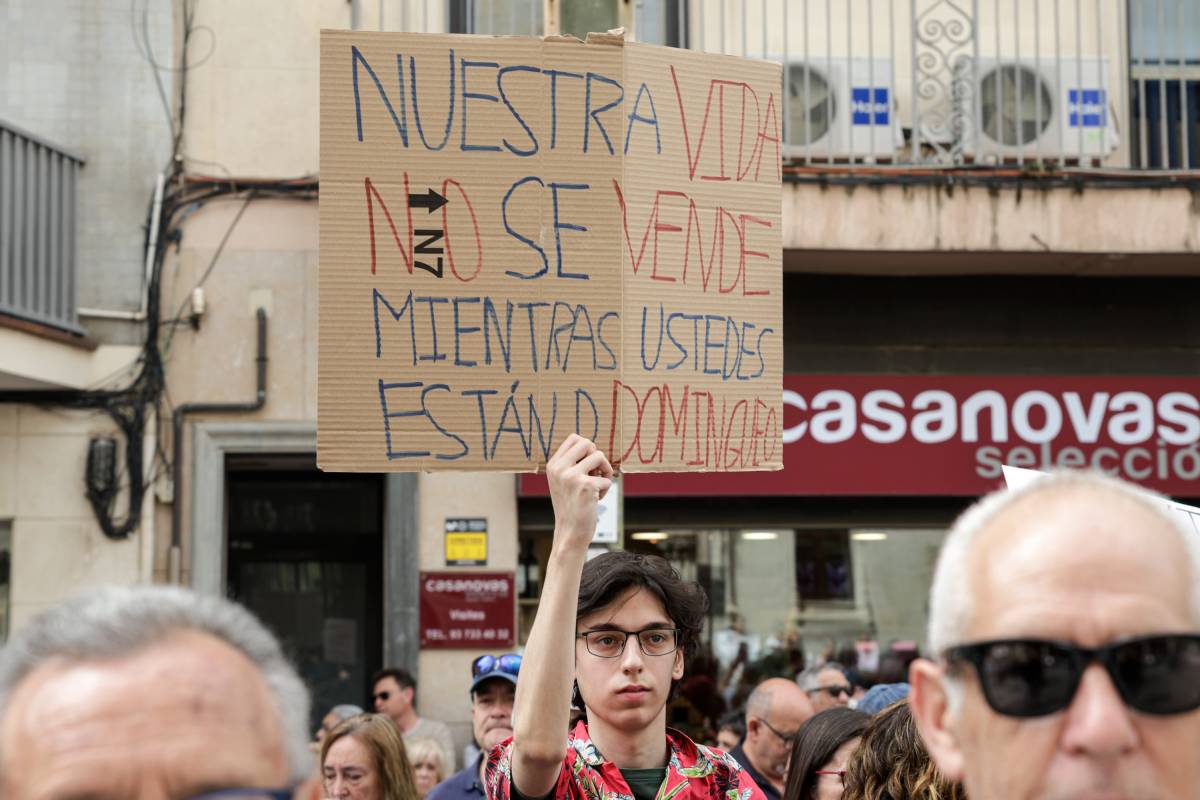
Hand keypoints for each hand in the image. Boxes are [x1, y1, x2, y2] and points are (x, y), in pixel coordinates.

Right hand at [546, 434, 612, 550]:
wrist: (570, 532)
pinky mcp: (585, 486)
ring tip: (598, 485)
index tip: (587, 464)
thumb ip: (572, 463)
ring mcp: (571, 476)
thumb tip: (590, 445)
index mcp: (553, 465)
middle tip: (595, 473)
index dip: (586, 448)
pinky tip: (595, 500)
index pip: (574, 438)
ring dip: (604, 471)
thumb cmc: (571, 506)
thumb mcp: (563, 481)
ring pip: (599, 456)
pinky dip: (605, 489)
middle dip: (597, 457)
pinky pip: (607, 478)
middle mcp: (559, 468)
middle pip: (587, 443)